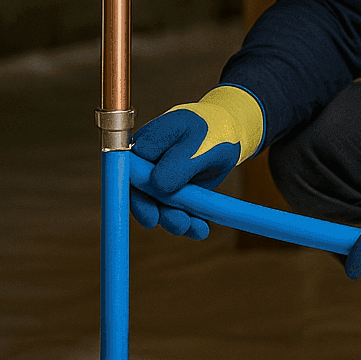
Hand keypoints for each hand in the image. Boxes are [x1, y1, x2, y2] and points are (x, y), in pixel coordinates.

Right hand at [129, 85, 264, 238]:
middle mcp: (149, 164)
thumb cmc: (212, 129)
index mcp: (146, 144)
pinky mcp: (177, 192)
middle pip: (141, 194)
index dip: (137, 196)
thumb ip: (177, 162)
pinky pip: (179, 211)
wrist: (231, 132)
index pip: (129, 173)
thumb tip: (157, 184)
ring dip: (175, 221)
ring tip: (195, 227)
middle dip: (157, 214)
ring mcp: (162, 179)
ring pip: (161, 207)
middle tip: (179, 224)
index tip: (150, 215)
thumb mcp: (197, 142)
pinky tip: (201, 229)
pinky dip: (190, 223)